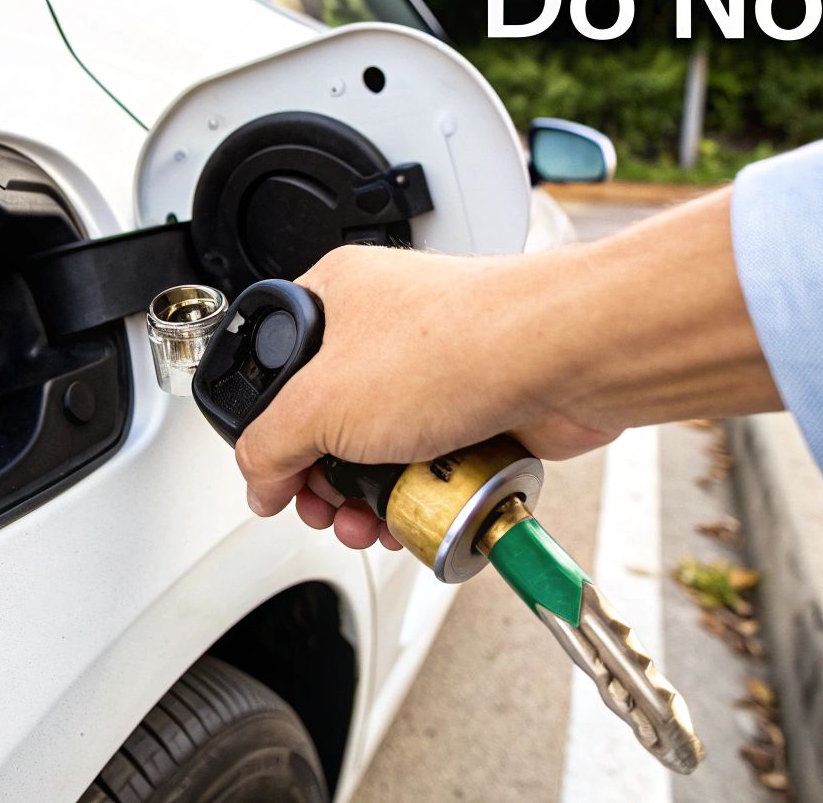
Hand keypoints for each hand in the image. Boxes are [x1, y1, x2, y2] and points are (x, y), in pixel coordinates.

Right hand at [231, 189, 779, 550]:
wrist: (564, 359)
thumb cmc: (459, 344)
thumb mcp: (322, 405)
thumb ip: (270, 446)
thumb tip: (258, 480)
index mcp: (335, 297)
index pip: (276, 368)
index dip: (270, 429)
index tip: (275, 476)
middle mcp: (386, 326)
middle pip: (330, 419)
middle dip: (324, 481)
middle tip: (327, 510)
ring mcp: (436, 366)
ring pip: (383, 447)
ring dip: (370, 499)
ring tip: (372, 525)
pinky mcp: (480, 405)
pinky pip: (435, 460)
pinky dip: (423, 495)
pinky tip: (419, 516)